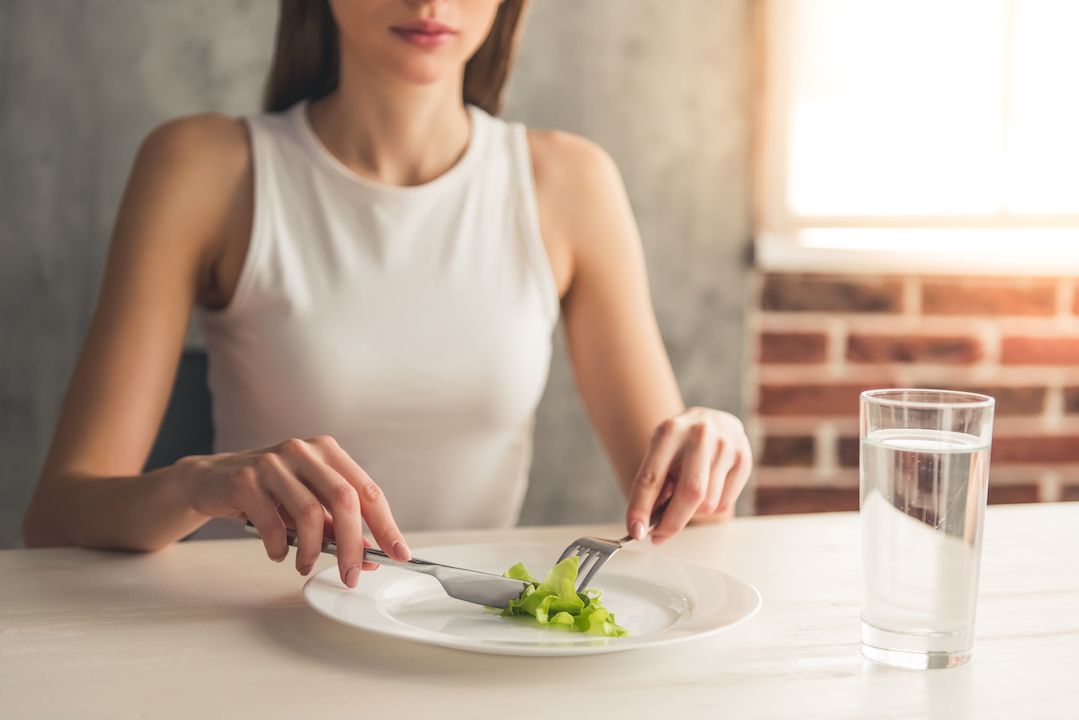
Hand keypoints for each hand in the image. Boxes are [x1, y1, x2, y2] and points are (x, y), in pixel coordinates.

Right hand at [174, 435, 409, 586]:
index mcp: (328, 452)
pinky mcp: (246, 479)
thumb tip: (369, 556)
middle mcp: (304, 450)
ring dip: (312, 550)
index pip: (368, 490)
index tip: (400, 554)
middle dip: (352, 545)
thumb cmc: (268, 493)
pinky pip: (273, 524)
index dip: (386, 525)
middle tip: (351, 575)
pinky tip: (279, 553)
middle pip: (344, 500)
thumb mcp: (307, 504)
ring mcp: (274, 462)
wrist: (211, 480)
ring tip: (305, 565)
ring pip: (310, 513)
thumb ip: (337, 526)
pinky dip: (280, 547)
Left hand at [625, 407, 752, 543]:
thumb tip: (647, 523)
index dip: (641, 508)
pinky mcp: (744, 458)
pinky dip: (711, 507)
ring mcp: (726, 445)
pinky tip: (707, 489)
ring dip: (693, 512)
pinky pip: (725, 504)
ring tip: (687, 495)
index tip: (636, 531)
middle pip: (690, 493)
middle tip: (659, 535)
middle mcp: (700, 434)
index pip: (652, 477)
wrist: (711, 419)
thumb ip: (655, 484)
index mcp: (670, 431)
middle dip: (672, 522)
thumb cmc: (680, 442)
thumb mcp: (659, 453)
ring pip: (708, 503)